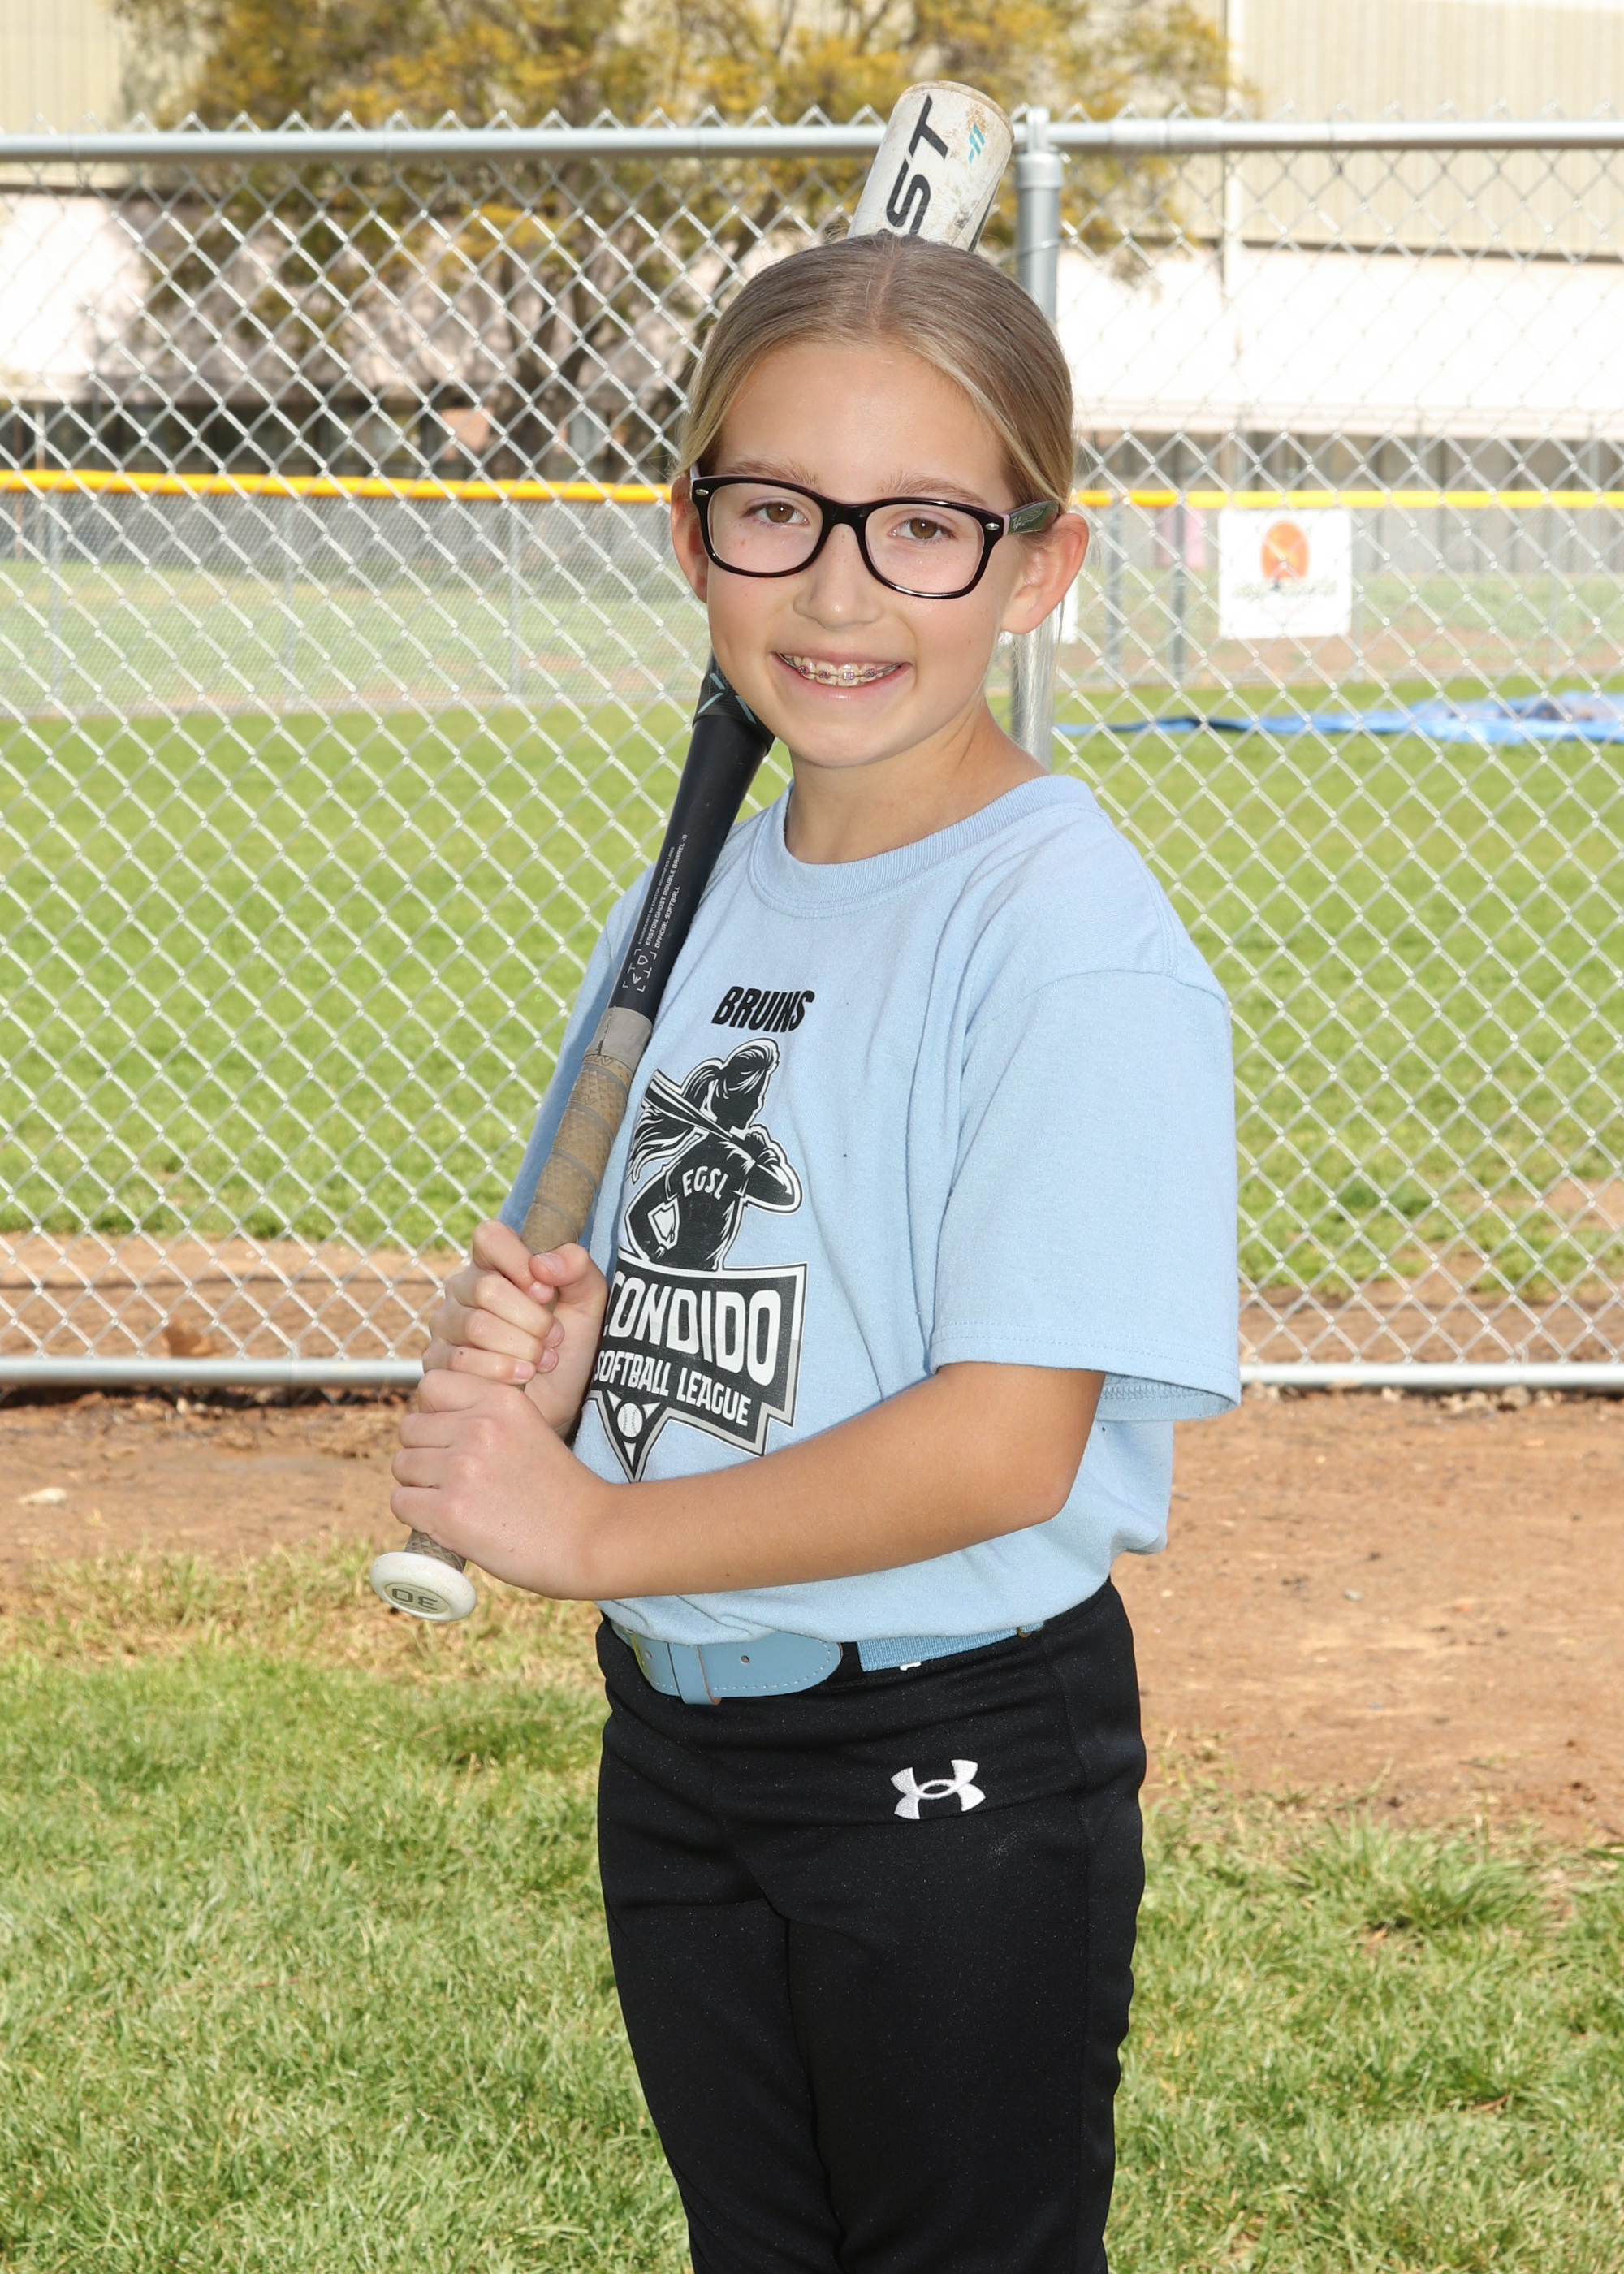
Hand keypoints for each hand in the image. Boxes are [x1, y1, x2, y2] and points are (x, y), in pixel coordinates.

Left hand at [390, 1370, 613, 1598]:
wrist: (590, 1539)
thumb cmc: (561, 1491)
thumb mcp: (530, 1428)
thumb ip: (487, 1417)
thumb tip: (429, 1422)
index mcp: (501, 1400)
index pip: (431, 1385)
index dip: (435, 1413)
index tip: (453, 1438)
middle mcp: (479, 1426)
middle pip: (410, 1429)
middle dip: (426, 1453)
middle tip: (457, 1479)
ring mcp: (461, 1468)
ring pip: (403, 1466)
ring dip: (420, 1485)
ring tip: (457, 1501)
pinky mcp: (448, 1512)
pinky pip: (402, 1503)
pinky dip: (417, 1515)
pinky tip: (448, 1521)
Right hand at [424, 1220, 607, 1435]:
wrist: (560, 1402)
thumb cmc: (571, 1346)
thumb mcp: (588, 1304)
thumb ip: (577, 1269)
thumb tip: (542, 1264)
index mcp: (495, 1264)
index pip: (489, 1237)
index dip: (519, 1261)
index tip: (546, 1291)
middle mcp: (463, 1289)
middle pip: (487, 1289)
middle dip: (532, 1319)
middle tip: (555, 1337)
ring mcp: (446, 1325)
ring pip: (477, 1326)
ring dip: (521, 1347)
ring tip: (544, 1360)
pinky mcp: (436, 1364)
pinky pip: (462, 1360)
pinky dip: (503, 1371)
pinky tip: (525, 1378)